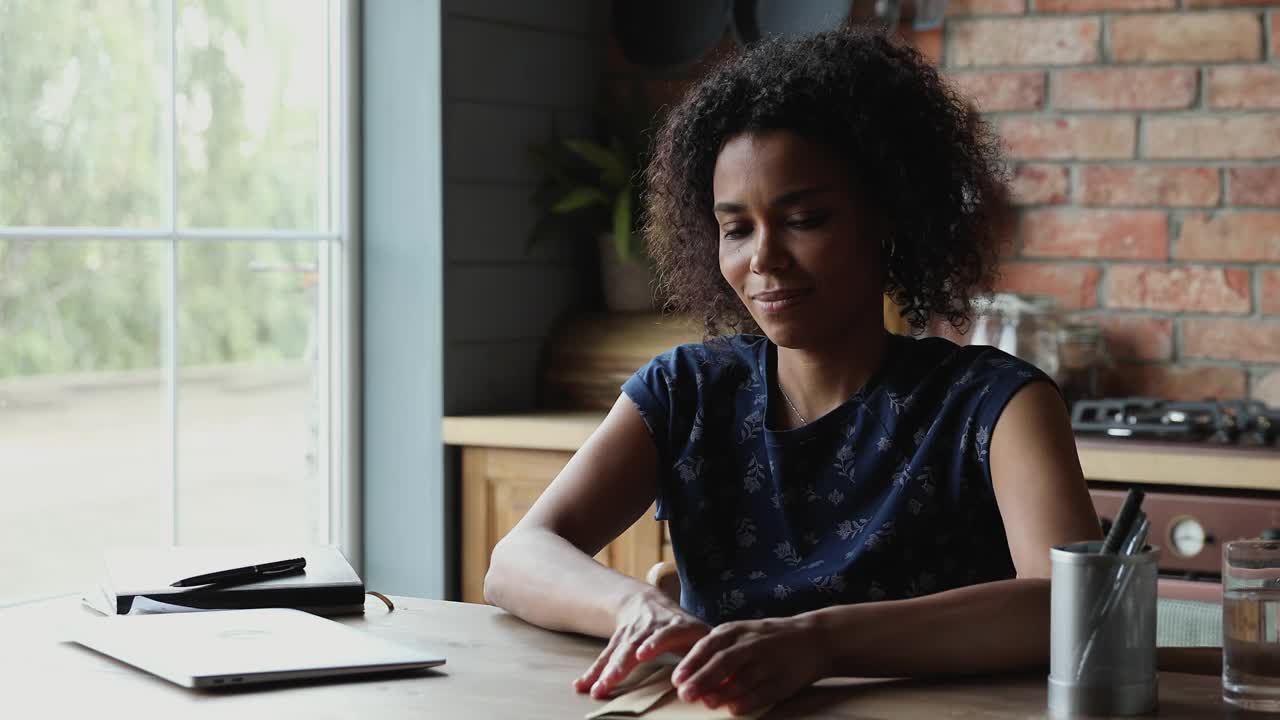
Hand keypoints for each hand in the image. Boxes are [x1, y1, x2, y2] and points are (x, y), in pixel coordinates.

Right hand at [574, 587, 709, 698]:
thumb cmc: (684, 627)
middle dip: (621, 666)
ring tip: (595, 690)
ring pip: (617, 652)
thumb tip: (730, 679)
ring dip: (604, 672)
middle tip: (610, 684)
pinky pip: (604, 657)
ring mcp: (631, 634)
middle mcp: (650, 628)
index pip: (666, 631)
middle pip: (634, 645)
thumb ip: (710, 654)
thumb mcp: (700, 633)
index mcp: (676, 625)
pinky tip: (582, 685)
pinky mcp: (617, 641)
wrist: (647, 601)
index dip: (654, 641)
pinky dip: (593, 672)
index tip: (642, 653)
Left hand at [671, 615, 826, 715]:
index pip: (709, 646)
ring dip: (722, 692)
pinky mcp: (783, 679)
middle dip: (702, 679)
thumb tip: (691, 675)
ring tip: (707, 702)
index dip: (692, 663)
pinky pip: (762, 692)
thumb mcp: (741, 633)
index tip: (677, 679)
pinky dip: (746, 701)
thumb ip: (718, 650)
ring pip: (742, 678)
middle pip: (723, 661)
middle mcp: (752, 643)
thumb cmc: (767, 638)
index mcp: (736, 630)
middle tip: (684, 694)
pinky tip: (733, 709)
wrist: (813, 638)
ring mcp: (769, 661)